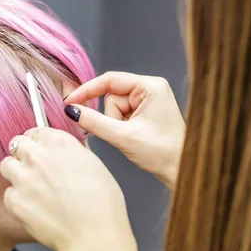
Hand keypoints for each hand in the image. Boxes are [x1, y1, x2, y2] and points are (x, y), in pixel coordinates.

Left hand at [0, 128, 137, 250]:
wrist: (93, 236)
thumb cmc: (102, 205)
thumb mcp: (95, 165)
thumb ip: (74, 153)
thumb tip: (66, 152)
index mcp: (59, 142)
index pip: (36, 131)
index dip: (37, 141)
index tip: (39, 149)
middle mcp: (37, 156)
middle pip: (16, 144)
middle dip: (23, 154)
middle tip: (34, 169)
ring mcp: (23, 178)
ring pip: (7, 166)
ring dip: (16, 174)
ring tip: (32, 188)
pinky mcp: (14, 201)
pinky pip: (8, 194)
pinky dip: (17, 200)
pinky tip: (34, 208)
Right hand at [64, 71, 184, 189]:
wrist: (181, 170)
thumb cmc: (162, 153)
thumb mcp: (123, 137)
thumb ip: (94, 122)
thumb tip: (72, 110)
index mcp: (150, 86)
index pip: (110, 80)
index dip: (87, 91)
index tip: (69, 102)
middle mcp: (151, 88)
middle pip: (111, 97)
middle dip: (111, 117)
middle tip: (122, 134)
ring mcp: (149, 100)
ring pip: (114, 108)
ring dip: (116, 124)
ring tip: (131, 137)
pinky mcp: (146, 111)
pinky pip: (122, 115)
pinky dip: (121, 127)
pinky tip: (133, 137)